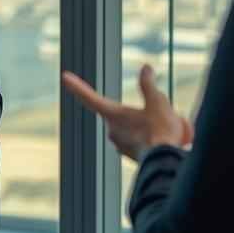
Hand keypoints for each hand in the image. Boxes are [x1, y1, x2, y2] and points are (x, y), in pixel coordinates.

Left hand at [61, 65, 192, 161]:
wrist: (167, 164)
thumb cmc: (161, 133)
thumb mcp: (157, 102)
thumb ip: (148, 85)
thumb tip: (145, 68)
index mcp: (113, 115)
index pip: (90, 97)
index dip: (77, 86)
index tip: (64, 77)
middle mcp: (112, 131)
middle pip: (126, 112)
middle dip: (145, 112)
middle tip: (163, 117)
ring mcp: (120, 144)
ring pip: (136, 126)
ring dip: (151, 125)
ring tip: (169, 131)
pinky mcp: (130, 155)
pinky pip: (142, 140)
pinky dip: (154, 137)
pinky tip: (166, 142)